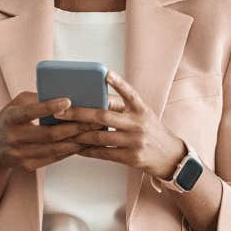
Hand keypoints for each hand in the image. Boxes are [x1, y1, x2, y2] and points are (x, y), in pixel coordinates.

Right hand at [0, 91, 96, 171]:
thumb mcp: (15, 105)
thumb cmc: (9, 120)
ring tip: (93, 132)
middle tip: (93, 119)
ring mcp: (20, 155)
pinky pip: (54, 158)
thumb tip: (64, 96)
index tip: (68, 101)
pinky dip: (70, 151)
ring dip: (76, 141)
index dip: (49, 107)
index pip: (30, 112)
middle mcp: (13, 138)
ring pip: (54, 149)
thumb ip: (36, 99)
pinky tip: (83, 143)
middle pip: (48, 134)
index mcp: (10, 118)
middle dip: (73, 127)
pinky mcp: (28, 166)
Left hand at [56, 69, 187, 180]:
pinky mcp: (131, 157)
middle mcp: (138, 123)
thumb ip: (122, 107)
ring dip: (79, 135)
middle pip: (104, 116)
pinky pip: (104, 153)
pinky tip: (77, 149)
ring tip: (63, 132)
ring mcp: (135, 141)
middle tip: (60, 111)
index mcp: (141, 109)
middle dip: (79, 113)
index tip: (105, 73)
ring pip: (100, 136)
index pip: (129, 93)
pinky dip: (89, 151)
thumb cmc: (151, 131)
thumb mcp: (143, 115)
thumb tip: (95, 100)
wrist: (170, 157)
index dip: (118, 82)